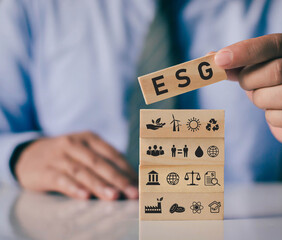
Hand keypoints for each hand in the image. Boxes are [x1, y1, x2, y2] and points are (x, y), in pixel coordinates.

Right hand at [15, 131, 137, 199]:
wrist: (27, 155)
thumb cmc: (66, 156)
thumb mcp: (84, 152)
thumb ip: (104, 164)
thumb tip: (130, 182)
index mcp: (89, 138)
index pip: (112, 154)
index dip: (127, 170)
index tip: (139, 184)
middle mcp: (75, 144)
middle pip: (99, 163)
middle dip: (118, 179)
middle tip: (132, 193)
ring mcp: (59, 156)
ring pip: (82, 171)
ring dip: (99, 185)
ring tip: (114, 196)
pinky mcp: (45, 170)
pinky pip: (61, 179)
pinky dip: (73, 188)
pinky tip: (84, 196)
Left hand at [214, 34, 281, 145]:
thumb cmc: (275, 86)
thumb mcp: (258, 69)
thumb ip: (237, 62)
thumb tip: (210, 57)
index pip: (275, 44)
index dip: (245, 51)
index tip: (219, 60)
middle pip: (279, 70)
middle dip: (251, 79)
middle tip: (244, 84)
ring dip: (261, 98)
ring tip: (260, 98)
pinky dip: (272, 117)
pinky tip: (273, 113)